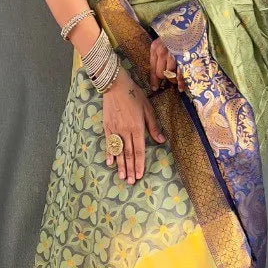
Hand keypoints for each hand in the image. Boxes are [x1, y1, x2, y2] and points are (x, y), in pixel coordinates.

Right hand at [102, 66, 165, 183]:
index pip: (139, 150)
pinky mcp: (107, 126)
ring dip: (120, 165)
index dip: (139, 164)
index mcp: (137, 128)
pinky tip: (110, 162)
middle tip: (130, 182)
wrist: (115, 85)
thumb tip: (161, 140)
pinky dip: (109, 153)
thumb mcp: (148, 109)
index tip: (139, 175)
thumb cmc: (135, 95)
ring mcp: (115, 130)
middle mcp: (125, 131)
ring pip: (118, 151)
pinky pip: (109, 143)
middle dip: (130, 169)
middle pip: (128, 154)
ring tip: (121, 176)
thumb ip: (153, 126)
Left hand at [148, 38, 185, 92]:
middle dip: (165, 79)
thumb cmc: (173, 35)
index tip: (155, 88)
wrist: (187, 25)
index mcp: (155, 48)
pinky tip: (181, 87)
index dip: (154, 80)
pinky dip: (181, 82)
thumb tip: (158, 74)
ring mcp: (173, 54)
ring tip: (176, 81)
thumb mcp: (161, 42)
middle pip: (161, 73)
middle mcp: (163, 51)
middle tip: (169, 80)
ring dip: (173, 80)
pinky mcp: (184, 56)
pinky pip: (180, 73)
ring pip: (170, 74)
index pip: (153, 68)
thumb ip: (158, 55)